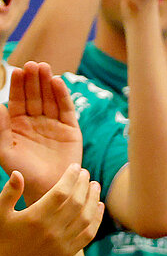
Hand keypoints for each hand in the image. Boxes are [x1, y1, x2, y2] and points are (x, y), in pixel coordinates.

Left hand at [0, 64, 85, 201]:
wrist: (48, 190)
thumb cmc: (23, 173)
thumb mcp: (4, 151)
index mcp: (18, 123)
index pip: (17, 99)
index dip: (17, 84)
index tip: (18, 70)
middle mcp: (36, 121)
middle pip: (34, 95)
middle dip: (33, 80)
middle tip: (33, 65)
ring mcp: (53, 125)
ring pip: (50, 99)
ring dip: (47, 83)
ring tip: (45, 68)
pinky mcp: (71, 131)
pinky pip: (66, 110)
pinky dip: (63, 96)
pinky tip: (58, 82)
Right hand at [0, 164, 104, 255]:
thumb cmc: (2, 235)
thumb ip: (9, 192)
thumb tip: (18, 173)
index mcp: (35, 217)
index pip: (60, 193)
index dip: (70, 178)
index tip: (76, 167)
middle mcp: (52, 230)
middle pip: (77, 203)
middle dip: (84, 185)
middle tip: (87, 173)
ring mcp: (63, 243)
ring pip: (86, 218)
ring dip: (93, 200)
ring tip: (95, 186)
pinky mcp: (69, 252)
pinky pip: (89, 234)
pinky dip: (97, 220)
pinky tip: (99, 207)